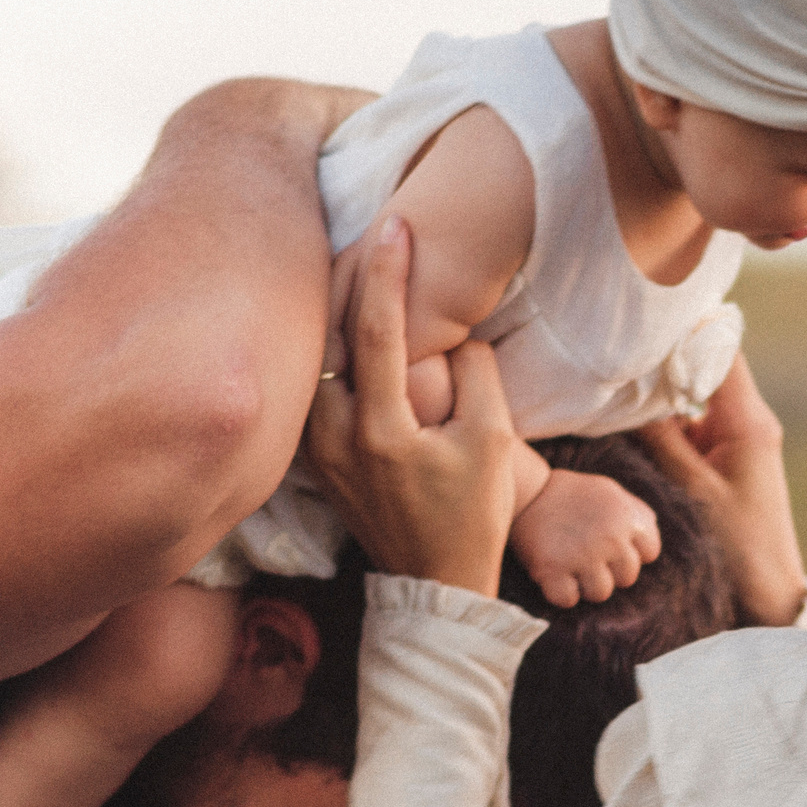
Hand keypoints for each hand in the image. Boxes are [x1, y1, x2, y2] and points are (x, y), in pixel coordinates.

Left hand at [303, 217, 516, 597]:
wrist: (434, 581)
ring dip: (335, 311)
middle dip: (350, 277)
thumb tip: (459, 332)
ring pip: (316, 359)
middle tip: (368, 229)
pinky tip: (342, 321)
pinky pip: (314, 387)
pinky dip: (328, 348)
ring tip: (354, 263)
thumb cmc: (473, 514)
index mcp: (380, 431)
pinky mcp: (315, 457)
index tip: (397, 224)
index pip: (378, 330)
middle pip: (331, 333)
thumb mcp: (493, 441)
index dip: (389, 271)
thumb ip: (476, 375)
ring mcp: (318, 449)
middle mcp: (336, 437)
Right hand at [510, 468, 661, 607]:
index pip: (650, 552)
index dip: (632, 552)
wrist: (527, 490)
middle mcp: (609, 538)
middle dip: (610, 570)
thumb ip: (636, 513)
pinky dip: (561, 592)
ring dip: (587, 585)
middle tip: (589, 556)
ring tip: (572, 567)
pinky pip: (568, 599)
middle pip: (628, 577)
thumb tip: (650, 538)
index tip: (613, 547)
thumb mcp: (610, 492)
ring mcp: (581, 556)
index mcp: (626, 517)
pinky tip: (555, 575)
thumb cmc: (571, 493)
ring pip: (601, 593)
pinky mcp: (552, 569)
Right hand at [638, 354, 806, 625]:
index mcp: (749, 421)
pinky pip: (689, 433)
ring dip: (658, 402)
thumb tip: (625, 393)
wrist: (769, 599)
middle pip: (702, 374)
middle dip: (663, 365)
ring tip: (614, 390)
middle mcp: (746, 425)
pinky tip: (628, 429)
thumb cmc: (738, 546)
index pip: (722, 351)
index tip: (647, 318)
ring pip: (690, 405)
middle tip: (618, 354)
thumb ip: (659, 437)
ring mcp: (735, 445)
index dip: (688, 330)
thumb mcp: (691, 490)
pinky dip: (663, 429)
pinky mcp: (724, 465)